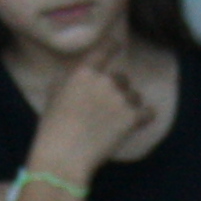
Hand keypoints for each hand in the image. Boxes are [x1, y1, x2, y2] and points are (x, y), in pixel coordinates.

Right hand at [33, 35, 153, 181]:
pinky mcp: (131, 118)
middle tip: (106, 107)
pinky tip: (140, 121)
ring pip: (134, 96)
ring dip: (128, 104)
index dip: (113, 46)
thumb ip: (67, 81)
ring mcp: (120, 99)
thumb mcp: (52, 96)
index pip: (104, 51)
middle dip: (116, 90)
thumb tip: (74, 77)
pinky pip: (148, 112)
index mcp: (83, 73)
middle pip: (121, 78)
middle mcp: (105, 81)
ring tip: (115, 121)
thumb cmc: (52, 128)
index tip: (118, 44)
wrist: (64, 156)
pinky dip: (144, 117)